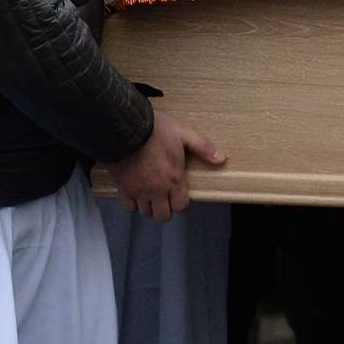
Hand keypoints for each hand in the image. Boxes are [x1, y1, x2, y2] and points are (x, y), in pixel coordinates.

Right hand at [104, 109, 224, 221]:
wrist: (126, 128)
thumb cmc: (155, 129)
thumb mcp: (184, 133)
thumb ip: (203, 147)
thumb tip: (221, 159)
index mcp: (174, 178)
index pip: (181, 207)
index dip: (181, 203)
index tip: (179, 194)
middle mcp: (156, 189)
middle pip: (162, 216)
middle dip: (165, 208)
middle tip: (165, 195)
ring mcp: (138, 190)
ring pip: (145, 212)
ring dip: (149, 205)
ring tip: (151, 192)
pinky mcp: (122, 188)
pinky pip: (128, 206)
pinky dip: (133, 202)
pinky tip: (136, 190)